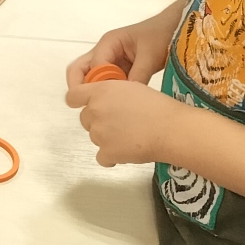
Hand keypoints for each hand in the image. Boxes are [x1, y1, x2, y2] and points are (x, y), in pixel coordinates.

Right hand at [65, 12, 175, 95]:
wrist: (174, 28)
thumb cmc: (161, 36)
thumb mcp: (150, 56)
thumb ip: (138, 76)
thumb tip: (127, 99)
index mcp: (109, 42)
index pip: (93, 65)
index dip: (98, 82)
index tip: (108, 97)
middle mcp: (103, 50)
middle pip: (78, 69)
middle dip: (80, 87)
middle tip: (91, 104)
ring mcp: (108, 59)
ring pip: (88, 75)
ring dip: (92, 89)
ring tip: (105, 104)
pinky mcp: (117, 68)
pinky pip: (103, 80)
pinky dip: (105, 90)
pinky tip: (117, 101)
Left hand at [66, 79, 186, 167]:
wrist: (171, 129)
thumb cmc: (157, 106)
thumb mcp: (132, 88)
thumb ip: (111, 93)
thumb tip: (105, 102)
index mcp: (100, 92)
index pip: (72, 96)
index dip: (78, 101)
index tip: (85, 105)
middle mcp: (95, 111)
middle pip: (85, 119)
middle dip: (98, 121)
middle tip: (120, 123)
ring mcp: (98, 133)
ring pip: (95, 137)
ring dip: (107, 138)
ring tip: (130, 136)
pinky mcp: (106, 152)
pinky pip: (102, 157)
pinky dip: (112, 157)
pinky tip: (127, 151)